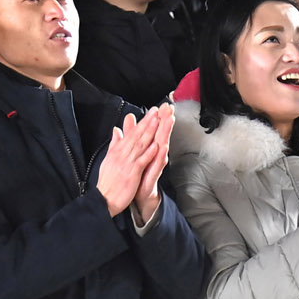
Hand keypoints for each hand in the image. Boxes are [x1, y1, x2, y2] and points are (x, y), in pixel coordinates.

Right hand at [96, 109, 162, 216]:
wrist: (103, 199)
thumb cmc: (107, 181)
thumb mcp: (108, 159)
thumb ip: (114, 144)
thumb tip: (116, 130)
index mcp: (117, 150)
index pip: (132, 133)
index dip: (142, 122)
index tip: (151, 113)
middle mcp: (122, 154)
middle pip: (137, 135)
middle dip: (147, 122)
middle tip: (156, 111)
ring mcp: (127, 163)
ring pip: (140, 145)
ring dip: (150, 132)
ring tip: (158, 121)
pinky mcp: (132, 173)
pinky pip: (141, 161)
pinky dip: (149, 153)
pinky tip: (155, 145)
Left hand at [133, 104, 175, 225]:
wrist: (138, 194)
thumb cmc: (139, 172)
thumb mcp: (132, 150)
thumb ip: (131, 134)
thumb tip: (129, 118)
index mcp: (148, 148)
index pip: (154, 129)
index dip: (158, 117)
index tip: (162, 105)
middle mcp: (154, 154)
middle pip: (160, 134)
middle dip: (165, 121)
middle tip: (170, 108)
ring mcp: (155, 164)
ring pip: (161, 146)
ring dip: (166, 134)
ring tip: (169, 122)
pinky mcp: (153, 175)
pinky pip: (157, 164)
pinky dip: (160, 156)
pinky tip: (163, 148)